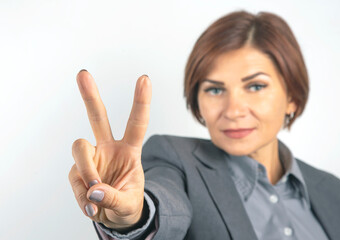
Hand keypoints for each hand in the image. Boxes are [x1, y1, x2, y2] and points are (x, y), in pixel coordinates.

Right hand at [68, 70, 151, 229]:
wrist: (114, 218)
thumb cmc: (127, 204)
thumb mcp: (129, 205)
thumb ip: (114, 198)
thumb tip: (94, 190)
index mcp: (129, 150)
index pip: (137, 123)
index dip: (141, 102)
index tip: (144, 78)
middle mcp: (109, 148)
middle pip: (98, 118)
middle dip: (90, 96)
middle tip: (83, 73)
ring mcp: (91, 158)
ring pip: (79, 147)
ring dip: (87, 170)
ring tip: (95, 194)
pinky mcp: (76, 171)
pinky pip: (74, 177)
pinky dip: (82, 195)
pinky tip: (92, 207)